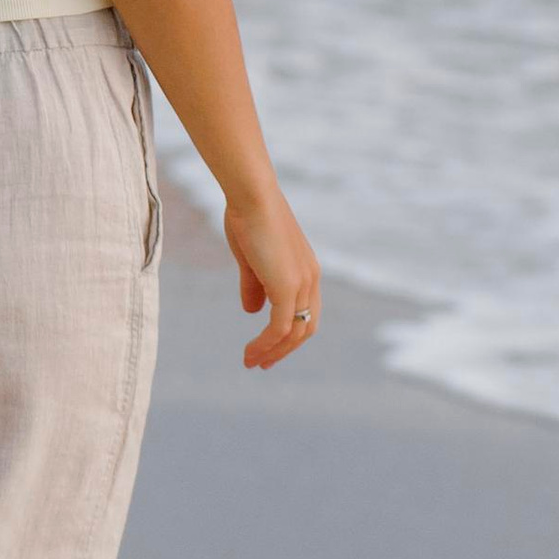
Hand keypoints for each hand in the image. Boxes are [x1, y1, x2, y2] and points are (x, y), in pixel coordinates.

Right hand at [226, 191, 319, 370]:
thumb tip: (252, 312)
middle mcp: (310, 279)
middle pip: (306, 329)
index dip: (290, 333)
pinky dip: (266, 344)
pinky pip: (279, 327)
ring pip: (293, 333)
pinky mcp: (287, 287)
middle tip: (262, 363)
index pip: (306, 312)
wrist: (251, 195)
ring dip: (272, 352)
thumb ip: (254, 286)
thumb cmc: (248, 217)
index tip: (268, 346)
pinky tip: (250, 351)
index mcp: (306, 270)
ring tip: (251, 362)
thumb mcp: (251, 258)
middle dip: (284, 350)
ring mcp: (301, 284)